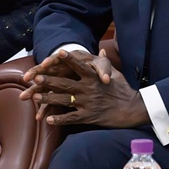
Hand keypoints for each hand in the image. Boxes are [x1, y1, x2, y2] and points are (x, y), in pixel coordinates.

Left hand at [19, 49, 147, 127]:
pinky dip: (59, 118)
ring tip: (35, 96)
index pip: (79, 65)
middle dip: (49, 80)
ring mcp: (87, 103)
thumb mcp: (115, 73)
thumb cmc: (123, 89)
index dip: (68, 59)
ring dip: (48, 98)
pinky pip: (71, 118)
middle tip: (35, 77)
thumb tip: (102, 50)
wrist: (133, 110)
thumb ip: (104, 63)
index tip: (57, 52)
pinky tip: (47, 119)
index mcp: (94, 77)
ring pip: (64, 100)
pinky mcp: (88, 116)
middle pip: (65, 84)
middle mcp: (89, 89)